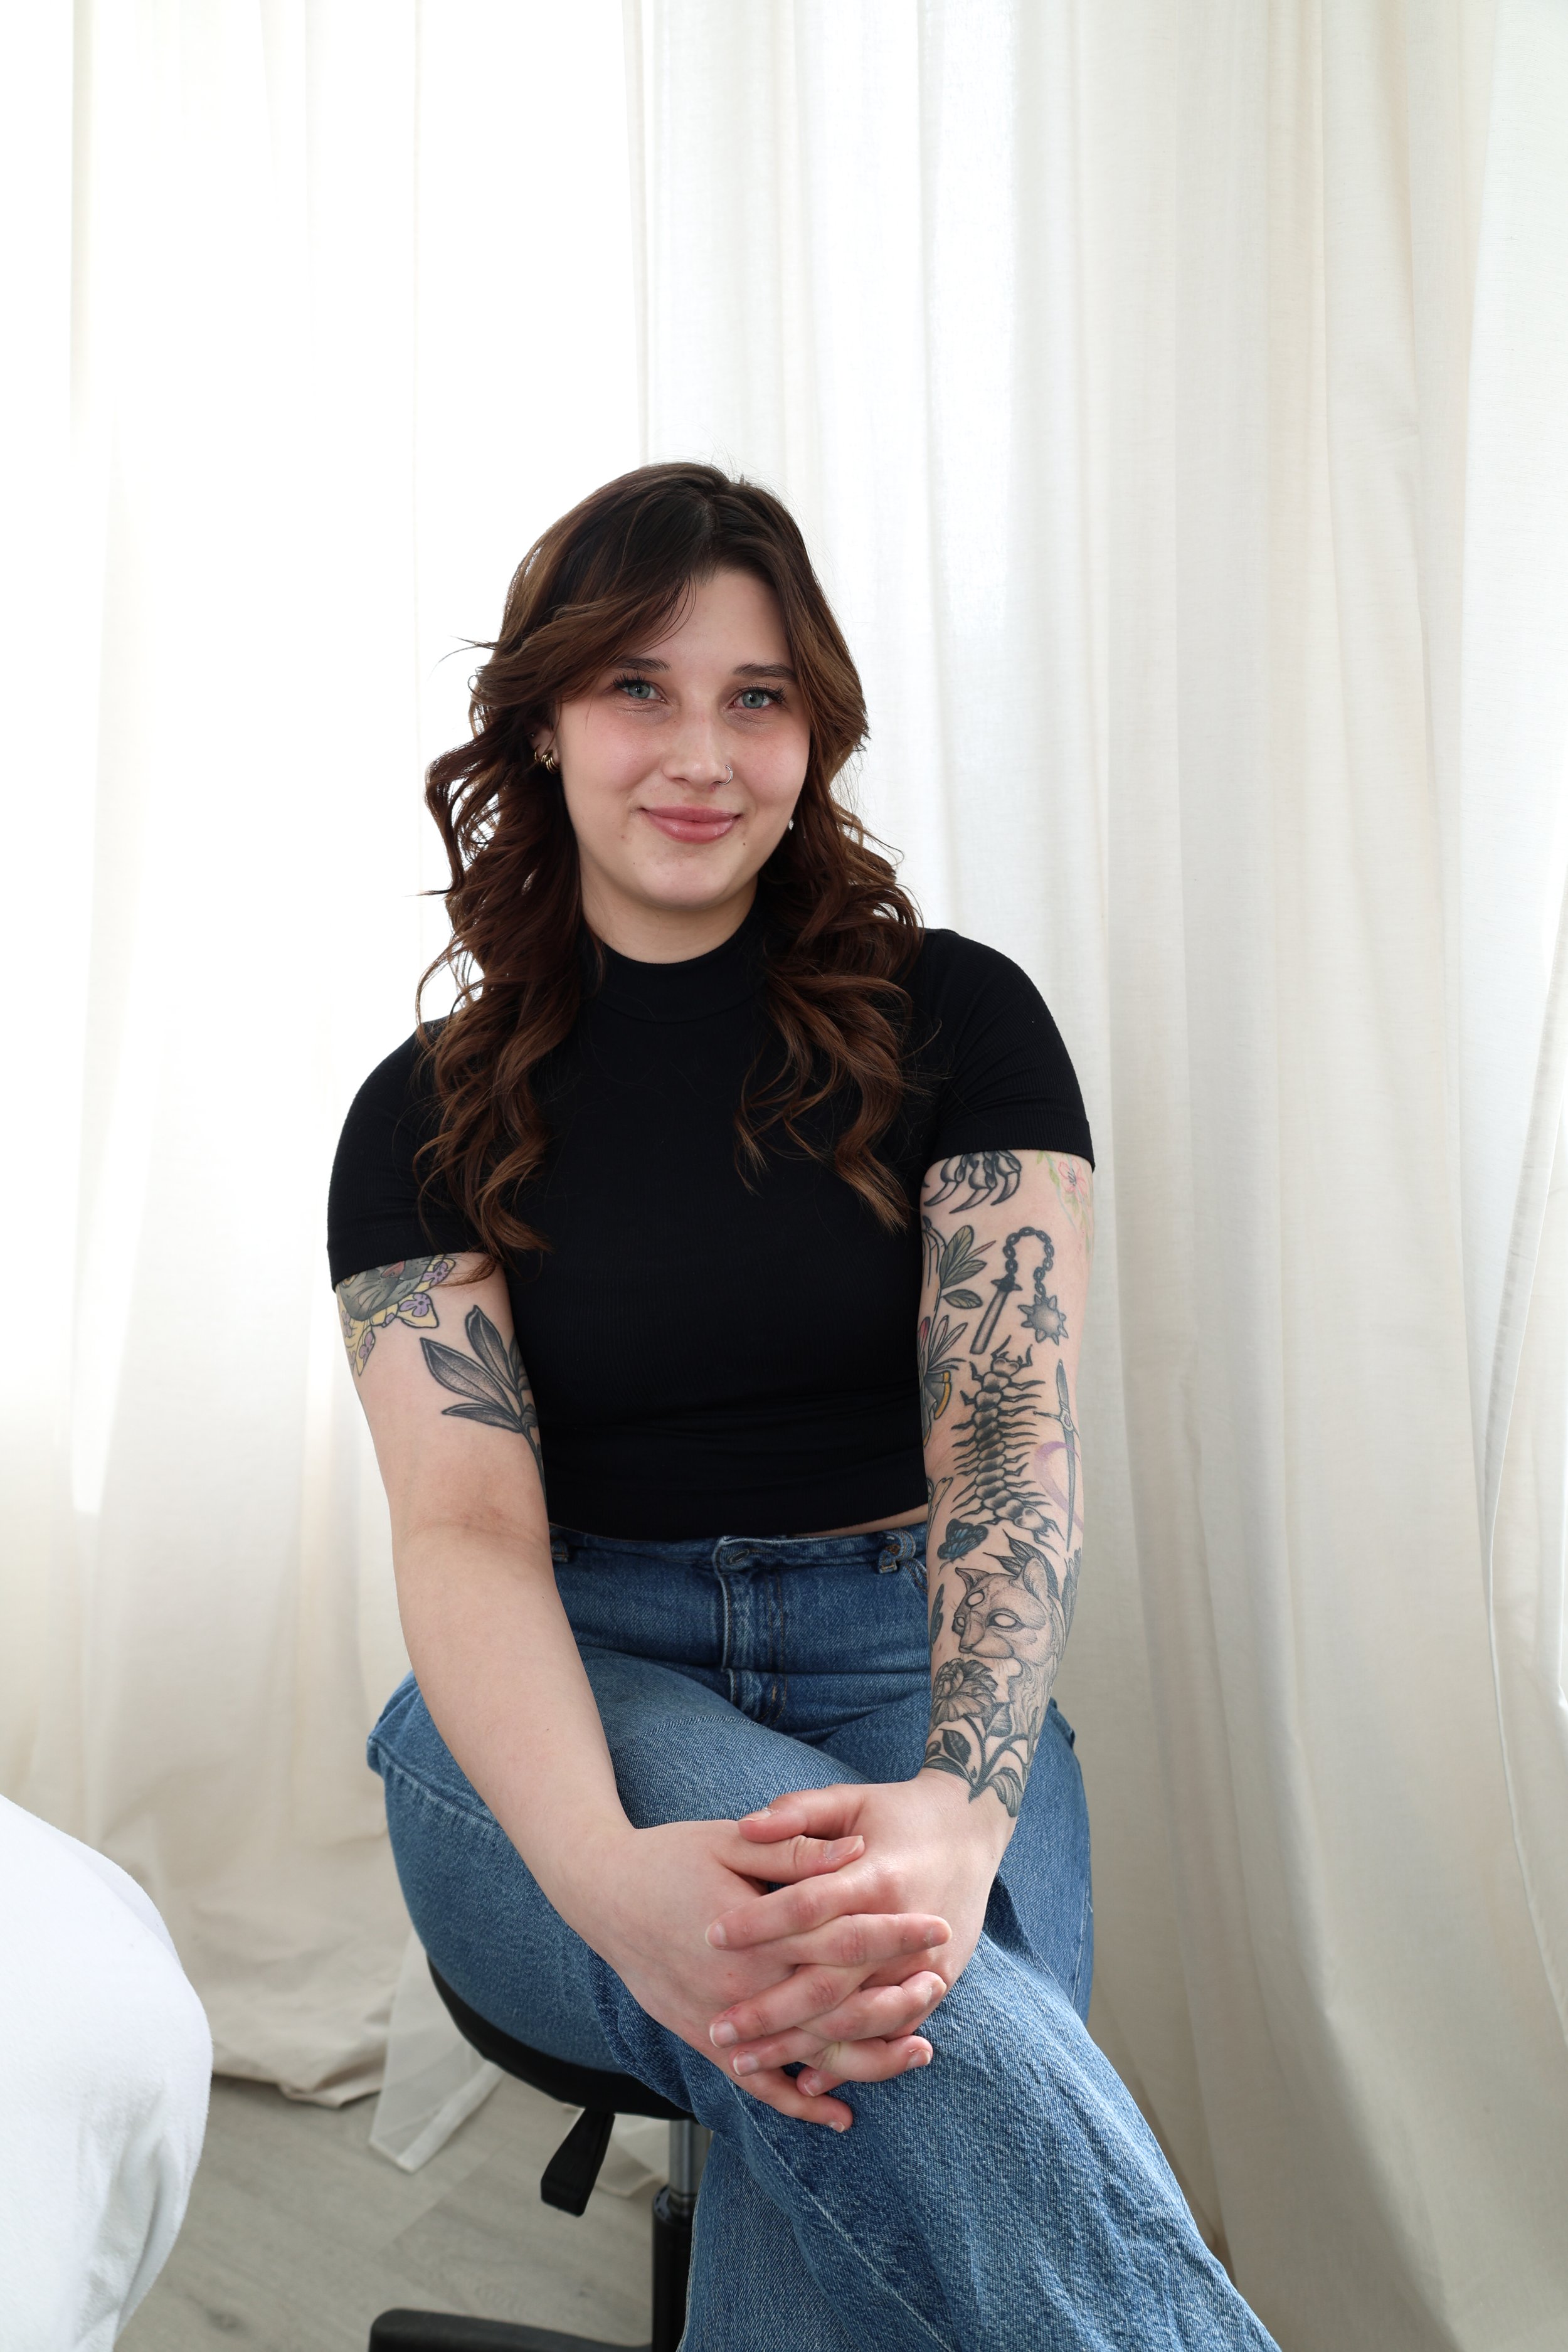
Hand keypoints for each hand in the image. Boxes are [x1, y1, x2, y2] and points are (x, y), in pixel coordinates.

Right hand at [575, 1816, 949, 2128]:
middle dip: (895, 1997)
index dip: (893, 1934)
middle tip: (940, 1984)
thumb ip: (794, 1853)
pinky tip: (839, 2113)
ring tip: (919, 2051)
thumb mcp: (731, 1842)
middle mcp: (743, 1987)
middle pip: (836, 2005)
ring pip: (808, 2053)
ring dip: (867, 2057)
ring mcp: (723, 2021)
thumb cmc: (669, 1857)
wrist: (602, 1893)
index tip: (937, 1927)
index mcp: (755, 1935)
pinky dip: (799, 2101)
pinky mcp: (704, 2039)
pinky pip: (757, 2083)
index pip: (842, 1939)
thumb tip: (855, 1850)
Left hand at [705, 1774, 1010, 2093]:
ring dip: (798, 2047)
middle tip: (717, 2030)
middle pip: (827, 1979)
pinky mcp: (937, 1982)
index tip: (712, 1935)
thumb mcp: (851, 1798)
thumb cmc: (900, 1811)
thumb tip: (746, 1824)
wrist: (972, 1828)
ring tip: (742, 2062)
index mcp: (875, 1875)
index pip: (808, 1904)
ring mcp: (923, 1962)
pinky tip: (806, 2081)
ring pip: (854, 2020)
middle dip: (769, 2010)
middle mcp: (900, 1926)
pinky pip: (889, 2034)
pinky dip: (849, 2061)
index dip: (759, 1922)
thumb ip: (799, 1812)